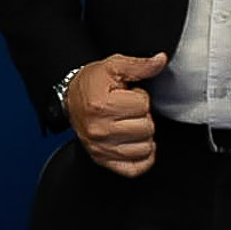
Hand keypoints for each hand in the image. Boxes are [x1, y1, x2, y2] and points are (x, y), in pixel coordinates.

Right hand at [65, 52, 167, 177]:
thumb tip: (160, 60)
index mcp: (101, 106)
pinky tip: (137, 144)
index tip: (128, 95)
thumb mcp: (113, 67)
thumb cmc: (92, 83)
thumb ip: (139, 65)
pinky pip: (135, 169)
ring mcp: (101, 148)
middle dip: (143, 117)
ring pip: (145, 148)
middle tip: (128, 110)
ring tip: (129, 124)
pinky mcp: (103, 160)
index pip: (143, 105)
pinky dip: (142, 158)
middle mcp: (100, 131)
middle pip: (147, 128)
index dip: (140, 97)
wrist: (70, 98)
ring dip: (143, 136)